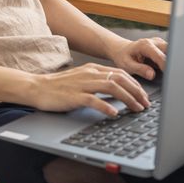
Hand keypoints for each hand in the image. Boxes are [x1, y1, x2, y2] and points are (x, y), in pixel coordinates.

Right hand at [29, 63, 149, 116]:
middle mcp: (90, 74)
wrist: (37, 87)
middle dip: (136, 91)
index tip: (144, 95)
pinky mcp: (74, 96)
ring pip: (111, 87)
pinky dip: (107, 106)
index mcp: (93, 69)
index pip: (120, 73)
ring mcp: (82, 84)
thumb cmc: (59, 87)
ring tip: (136, 108)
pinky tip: (115, 113)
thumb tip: (118, 91)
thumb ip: (98, 82)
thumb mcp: (82, 79)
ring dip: (127, 98)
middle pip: (120, 78)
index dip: (135, 84)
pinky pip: (94, 100)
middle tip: (146, 104)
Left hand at [107, 36, 167, 80]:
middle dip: (173, 62)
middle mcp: (154, 42)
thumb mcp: (127, 65)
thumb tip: (152, 75)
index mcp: (145, 45)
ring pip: (172, 51)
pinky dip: (171, 60)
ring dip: (173, 61)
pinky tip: (169, 69)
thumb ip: (139, 69)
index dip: (166, 66)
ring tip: (171, 73)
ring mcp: (159, 43)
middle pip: (170, 50)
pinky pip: (170, 53)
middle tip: (173, 75)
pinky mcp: (162, 47)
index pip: (160, 56)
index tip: (170, 76)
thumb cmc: (123, 57)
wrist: (122, 50)